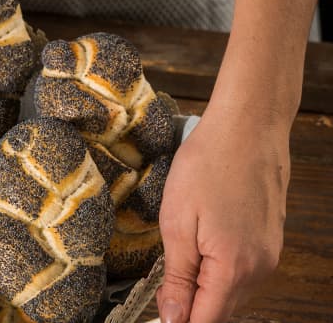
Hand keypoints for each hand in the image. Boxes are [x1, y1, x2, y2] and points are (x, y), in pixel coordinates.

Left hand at [155, 109, 289, 321]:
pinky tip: (202, 239)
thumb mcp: (177, 222)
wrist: (247, 127)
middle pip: (221, 310)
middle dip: (190, 304)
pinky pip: (242, 268)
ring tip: (181, 251)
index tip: (159, 311)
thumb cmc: (209, 164)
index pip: (206, 321)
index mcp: (234, 268)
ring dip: (205, 284)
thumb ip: (178, 277)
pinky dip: (219, 266)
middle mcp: (259, 268)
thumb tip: (175, 317)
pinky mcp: (269, 238)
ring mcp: (268, 253)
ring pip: (232, 290)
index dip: (179, 320)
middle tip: (162, 283)